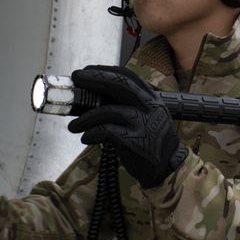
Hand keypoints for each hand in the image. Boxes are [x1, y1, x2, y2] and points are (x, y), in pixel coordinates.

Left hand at [67, 65, 187, 188]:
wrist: (166, 169)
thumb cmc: (148, 143)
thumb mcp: (143, 119)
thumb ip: (124, 107)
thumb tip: (92, 97)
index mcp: (151, 99)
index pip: (128, 76)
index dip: (105, 71)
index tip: (87, 71)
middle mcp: (151, 107)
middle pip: (121, 85)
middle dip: (95, 79)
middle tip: (77, 78)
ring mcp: (145, 123)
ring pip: (109, 111)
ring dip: (86, 118)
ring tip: (74, 126)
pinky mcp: (137, 141)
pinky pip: (107, 131)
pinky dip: (92, 133)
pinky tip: (86, 138)